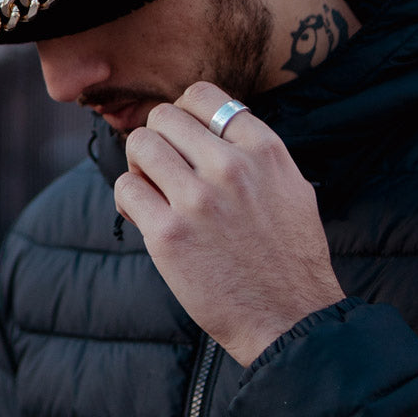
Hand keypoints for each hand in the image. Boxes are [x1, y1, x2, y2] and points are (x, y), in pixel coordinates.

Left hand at [114, 81, 344, 365]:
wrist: (291, 321)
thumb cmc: (289, 259)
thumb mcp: (290, 187)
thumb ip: (254, 152)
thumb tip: (209, 127)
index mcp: (264, 150)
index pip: (203, 96)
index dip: (184, 112)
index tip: (184, 138)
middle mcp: (231, 167)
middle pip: (165, 116)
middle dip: (158, 139)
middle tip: (163, 168)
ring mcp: (198, 200)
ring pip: (140, 144)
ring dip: (139, 164)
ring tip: (152, 189)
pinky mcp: (169, 235)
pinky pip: (126, 189)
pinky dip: (128, 199)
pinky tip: (144, 216)